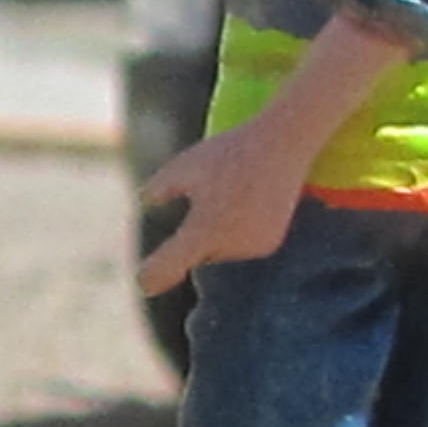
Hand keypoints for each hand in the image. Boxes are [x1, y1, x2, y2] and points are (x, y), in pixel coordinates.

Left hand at [135, 106, 314, 294]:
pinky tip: (246, 202)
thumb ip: (158, 189)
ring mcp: (252, 248)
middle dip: (194, 238)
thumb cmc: (227, 153)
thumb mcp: (182, 166)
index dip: (152, 276)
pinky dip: (236, 232)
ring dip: (215, 235)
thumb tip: (144, 203)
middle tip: (209, 200)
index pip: (170, 266)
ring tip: (230, 195)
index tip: (144, 282)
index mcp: (203, 230)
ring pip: (219, 252)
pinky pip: (240, 247)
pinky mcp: (269, 245)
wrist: (283, 144)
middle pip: (197, 256)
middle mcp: (229, 246)